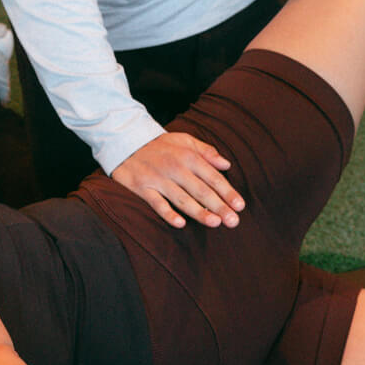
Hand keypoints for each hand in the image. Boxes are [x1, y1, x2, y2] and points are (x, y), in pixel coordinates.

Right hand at [112, 130, 244, 230]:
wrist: (124, 140)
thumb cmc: (159, 144)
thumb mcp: (184, 140)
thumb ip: (206, 151)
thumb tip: (227, 164)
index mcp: (188, 156)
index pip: (212, 177)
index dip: (227, 192)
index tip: (240, 206)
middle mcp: (175, 168)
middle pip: (201, 190)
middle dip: (219, 206)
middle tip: (233, 221)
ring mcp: (158, 179)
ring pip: (182, 198)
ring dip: (199, 211)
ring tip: (215, 223)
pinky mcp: (142, 187)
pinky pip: (156, 203)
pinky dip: (168, 213)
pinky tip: (181, 224)